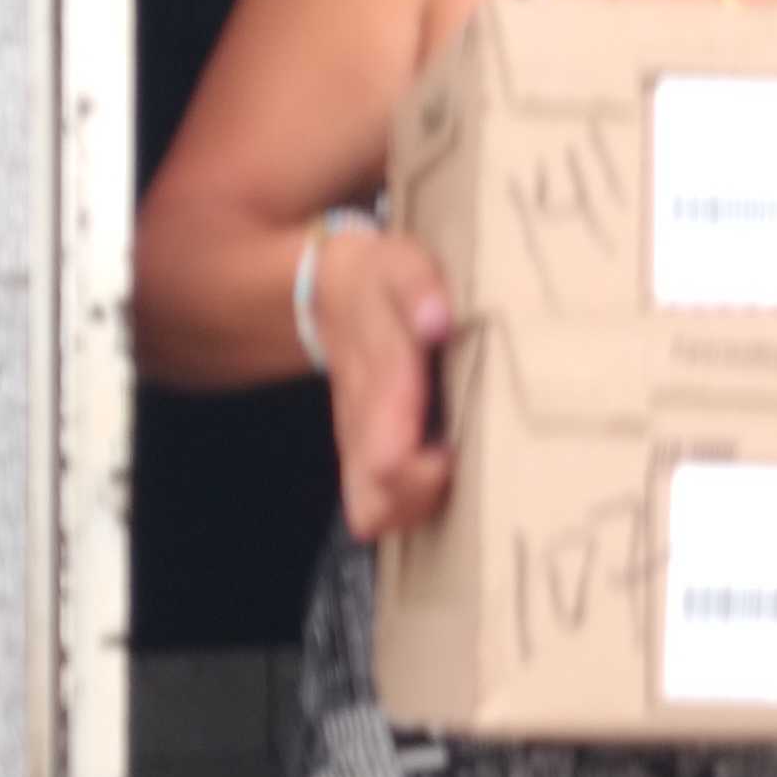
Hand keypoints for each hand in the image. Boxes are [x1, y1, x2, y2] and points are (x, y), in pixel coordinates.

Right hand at [315, 225, 456, 538]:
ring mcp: (358, 444)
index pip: (385, 450)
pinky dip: (409, 506)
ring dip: (413, 510)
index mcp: (375, 379)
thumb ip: (417, 287)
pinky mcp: (362, 454)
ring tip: (447, 476)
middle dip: (419, 501)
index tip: (448, 452)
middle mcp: (362, 424)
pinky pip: (375, 506)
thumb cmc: (377, 283)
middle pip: (372, 502)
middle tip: (452, 467)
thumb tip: (437, 320)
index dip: (419, 471)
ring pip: (370, 512)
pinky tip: (437, 478)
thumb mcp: (398, 264)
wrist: (325, 293)